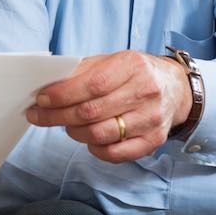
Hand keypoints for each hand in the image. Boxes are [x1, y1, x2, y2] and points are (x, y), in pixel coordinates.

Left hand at [26, 51, 190, 162]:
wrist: (175, 88)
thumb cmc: (135, 74)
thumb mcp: (112, 61)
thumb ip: (82, 72)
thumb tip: (48, 88)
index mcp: (133, 66)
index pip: (92, 84)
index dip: (62, 95)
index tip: (41, 99)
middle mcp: (145, 92)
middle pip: (92, 112)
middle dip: (58, 116)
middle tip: (39, 116)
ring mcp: (151, 119)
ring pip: (100, 135)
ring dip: (74, 132)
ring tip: (66, 125)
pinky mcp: (153, 140)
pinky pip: (115, 154)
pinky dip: (95, 149)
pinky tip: (88, 139)